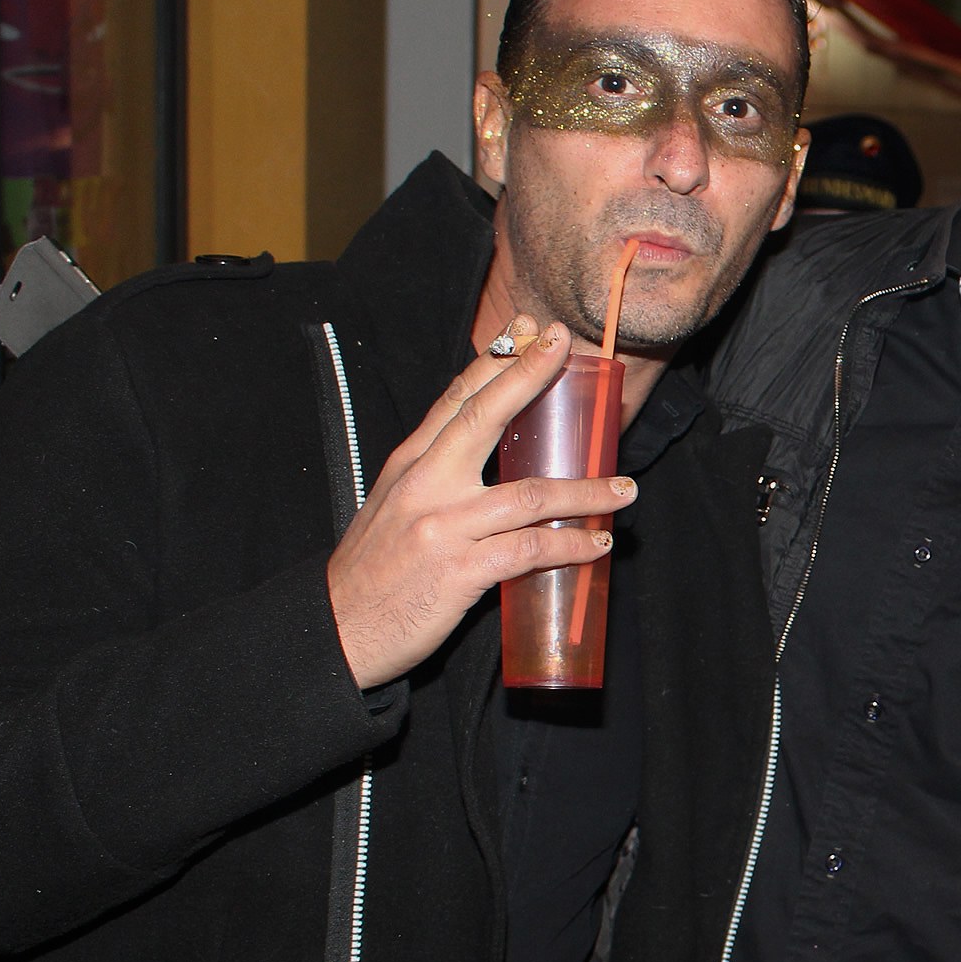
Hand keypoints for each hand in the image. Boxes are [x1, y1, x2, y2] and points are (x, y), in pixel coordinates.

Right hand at [325, 319, 635, 687]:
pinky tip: (596, 544)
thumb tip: (494, 470)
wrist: (336, 630)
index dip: (495, 361)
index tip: (528, 331)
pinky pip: (530, 550)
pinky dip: (570, 546)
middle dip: (529, 376)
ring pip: (529, 495)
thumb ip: (438, 482)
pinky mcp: (459, 571)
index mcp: (409, 465)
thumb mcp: (394, 508)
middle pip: (484, 417)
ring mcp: (442, 526)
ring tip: (625, 489)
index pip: (455, 400)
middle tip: (567, 347)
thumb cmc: (374, 572)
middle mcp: (424, 484)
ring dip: (586, 491)